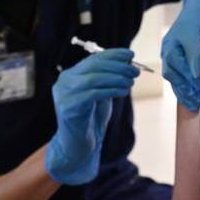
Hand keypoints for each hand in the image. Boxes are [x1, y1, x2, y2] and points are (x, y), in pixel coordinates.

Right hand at [45, 48, 138, 184]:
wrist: (78, 145)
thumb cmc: (91, 118)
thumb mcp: (100, 93)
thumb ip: (108, 79)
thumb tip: (128, 63)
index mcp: (70, 76)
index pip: (93, 59)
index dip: (113, 55)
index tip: (130, 55)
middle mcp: (64, 82)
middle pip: (93, 67)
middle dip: (117, 66)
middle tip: (134, 71)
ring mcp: (64, 95)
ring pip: (93, 79)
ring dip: (116, 78)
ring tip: (131, 82)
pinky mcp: (69, 107)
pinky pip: (93, 94)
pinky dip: (111, 90)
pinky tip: (122, 92)